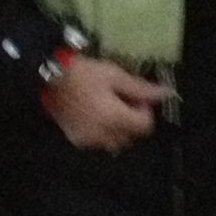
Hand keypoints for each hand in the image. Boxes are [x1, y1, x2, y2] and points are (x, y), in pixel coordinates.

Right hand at [44, 56, 170, 154]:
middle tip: (121, 100)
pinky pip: (98, 142)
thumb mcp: (114, 75)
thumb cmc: (84, 73)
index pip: (145, 126)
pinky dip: (101, 133)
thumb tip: (166, 93)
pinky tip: (92, 115)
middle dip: (131, 120)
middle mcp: (104, 134)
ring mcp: (89, 140)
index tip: (135, 97)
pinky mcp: (77, 141)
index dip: (144, 111)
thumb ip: (140, 88)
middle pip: (131, 136)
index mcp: (115, 118)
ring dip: (118, 129)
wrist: (48, 78)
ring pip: (115, 142)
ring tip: (107, 108)